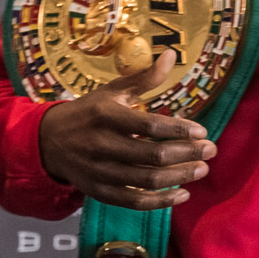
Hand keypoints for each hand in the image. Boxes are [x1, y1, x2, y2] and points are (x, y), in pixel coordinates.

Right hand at [36, 49, 216, 209]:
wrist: (48, 141)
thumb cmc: (88, 113)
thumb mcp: (112, 91)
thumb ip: (144, 78)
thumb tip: (171, 55)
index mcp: (106, 115)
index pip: (149, 125)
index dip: (179, 130)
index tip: (202, 131)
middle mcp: (102, 144)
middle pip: (152, 155)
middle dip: (187, 154)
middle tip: (210, 150)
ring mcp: (100, 171)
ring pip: (147, 180)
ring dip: (179, 177)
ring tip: (201, 169)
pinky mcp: (99, 192)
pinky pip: (134, 201)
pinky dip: (161, 202)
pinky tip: (183, 193)